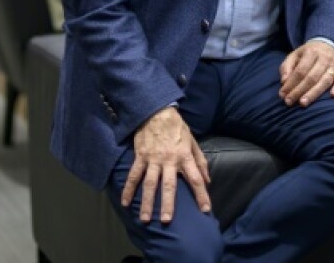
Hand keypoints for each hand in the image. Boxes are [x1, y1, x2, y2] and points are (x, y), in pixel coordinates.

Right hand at [120, 106, 210, 223]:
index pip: (195, 178)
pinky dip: (128, 189)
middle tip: (166, 220)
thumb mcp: (192, 141)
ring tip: (145, 219)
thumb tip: (207, 180)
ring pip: (149, 183)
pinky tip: (125, 202)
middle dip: (168, 203)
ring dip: (147, 202)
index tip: (205, 210)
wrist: (156, 111)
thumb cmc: (176, 127)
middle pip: (169, 185)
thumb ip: (200, 161)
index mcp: (184, 156)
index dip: (201, 194)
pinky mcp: (140, 156)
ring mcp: (153, 159)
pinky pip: (134, 175)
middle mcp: (169, 160)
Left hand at [279, 40, 333, 106]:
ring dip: (314, 93)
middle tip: (289, 102)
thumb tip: (284, 81)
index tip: (283, 95)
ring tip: (303, 103)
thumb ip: (287, 67)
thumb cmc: (307, 54)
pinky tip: (333, 96)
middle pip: (312, 77)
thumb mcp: (294, 55)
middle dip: (299, 91)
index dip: (291, 83)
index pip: (300, 70)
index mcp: (311, 52)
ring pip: (325, 81)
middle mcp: (324, 58)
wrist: (327, 45)